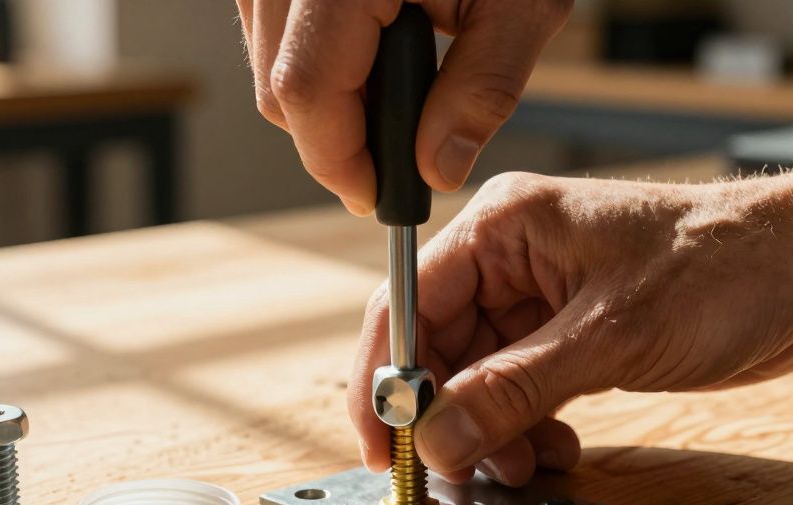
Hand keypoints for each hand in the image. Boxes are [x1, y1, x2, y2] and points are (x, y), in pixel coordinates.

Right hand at [235, 0, 572, 213]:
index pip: (306, 93)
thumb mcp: (523, 1)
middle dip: (336, 139)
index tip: (379, 197)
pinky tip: (370, 45)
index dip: (340, 162)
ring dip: (324, 100)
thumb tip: (437, 170)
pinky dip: (313, 59)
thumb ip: (483, 88)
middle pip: (281, 92)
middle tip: (399, 150)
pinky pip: (269, 31)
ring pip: (269, 67)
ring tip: (397, 80)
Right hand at [348, 167, 792, 485]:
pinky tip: (558, 450)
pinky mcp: (571, 332)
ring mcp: (540, 297)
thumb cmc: (723, 269)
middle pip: (439, 348)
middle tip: (456, 475)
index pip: (408, 302)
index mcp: (503, 227)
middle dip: (447, 415)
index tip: (383, 446)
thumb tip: (437, 439)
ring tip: (524, 466)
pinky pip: (521, 388)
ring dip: (491, 431)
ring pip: (478, 377)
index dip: (385, 378)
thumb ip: (514, 391)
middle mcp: (510, 257)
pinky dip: (528, 427)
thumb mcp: (611, 337)